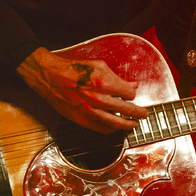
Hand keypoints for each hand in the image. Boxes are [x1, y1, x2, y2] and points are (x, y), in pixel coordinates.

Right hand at [17, 47, 148, 132]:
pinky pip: (100, 129)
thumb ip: (118, 77)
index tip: (131, 94)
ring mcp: (89, 111)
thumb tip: (132, 85)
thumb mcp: (99, 66)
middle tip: (144, 114)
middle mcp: (97, 99)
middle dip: (138, 113)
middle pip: (126, 110)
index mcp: (103, 83)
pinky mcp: (81, 120)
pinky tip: (115, 128)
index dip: (132, 94)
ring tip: (133, 124)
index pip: (128, 94)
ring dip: (127, 125)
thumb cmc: (74, 70)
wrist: (51, 78)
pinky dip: (111, 129)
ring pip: (115, 123)